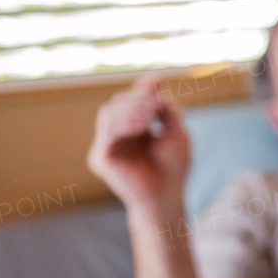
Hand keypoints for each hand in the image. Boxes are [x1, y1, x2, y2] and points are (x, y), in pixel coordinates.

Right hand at [87, 76, 190, 217]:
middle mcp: (116, 135)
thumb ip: (166, 109)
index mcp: (132, 128)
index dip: (140, 89)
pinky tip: (143, 126)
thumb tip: (154, 82)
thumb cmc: (173, 168)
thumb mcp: (176, 132)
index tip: (156, 81)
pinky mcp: (102, 158)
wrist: (167, 196)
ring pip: (109, 114)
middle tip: (157, 104)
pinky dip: (125, 124)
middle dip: (138, 99)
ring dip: (132, 109)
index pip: (129, 101)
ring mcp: (107, 146)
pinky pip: (108, 133)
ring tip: (152, 115)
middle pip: (117, 104)